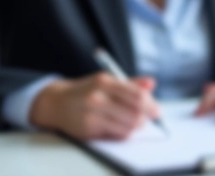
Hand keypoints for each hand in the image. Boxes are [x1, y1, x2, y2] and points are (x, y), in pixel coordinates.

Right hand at [29, 73, 159, 139]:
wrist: (57, 103)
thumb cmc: (86, 91)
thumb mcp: (105, 81)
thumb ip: (130, 84)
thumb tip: (151, 83)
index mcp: (104, 81)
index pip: (136, 95)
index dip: (151, 104)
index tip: (157, 111)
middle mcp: (97, 97)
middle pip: (134, 113)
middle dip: (145, 118)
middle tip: (146, 120)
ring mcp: (92, 114)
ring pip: (127, 126)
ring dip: (134, 127)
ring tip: (132, 123)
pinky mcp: (88, 129)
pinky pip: (116, 134)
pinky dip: (122, 132)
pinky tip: (118, 127)